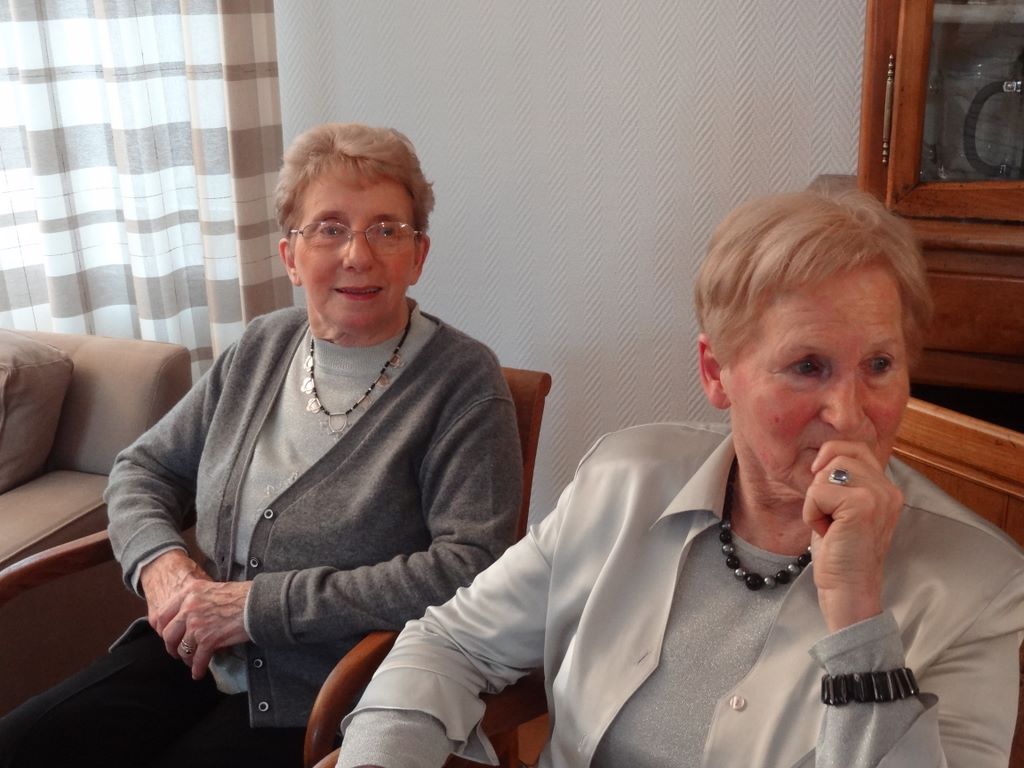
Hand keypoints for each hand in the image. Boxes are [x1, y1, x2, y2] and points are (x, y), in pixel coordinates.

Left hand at [140, 551, 251, 677]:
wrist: (258, 603)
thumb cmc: (243, 596)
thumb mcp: (212, 590)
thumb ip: (197, 601)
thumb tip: (189, 619)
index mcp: (189, 592)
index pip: (163, 615)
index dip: (163, 630)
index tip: (169, 637)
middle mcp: (189, 607)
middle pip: (169, 634)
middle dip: (172, 648)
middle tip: (178, 653)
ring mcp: (197, 624)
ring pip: (183, 649)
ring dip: (187, 659)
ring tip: (192, 663)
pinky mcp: (208, 639)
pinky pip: (198, 659)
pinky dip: (198, 668)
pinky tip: (199, 673)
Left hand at [802, 440, 903, 632]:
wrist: (849, 592)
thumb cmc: (840, 555)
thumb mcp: (843, 510)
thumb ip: (843, 482)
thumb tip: (823, 457)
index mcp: (886, 488)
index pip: (854, 446)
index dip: (829, 460)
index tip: (821, 489)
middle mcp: (888, 489)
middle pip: (838, 454)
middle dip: (820, 485)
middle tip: (829, 516)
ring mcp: (878, 496)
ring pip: (825, 472)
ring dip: (815, 501)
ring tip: (830, 526)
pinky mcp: (862, 506)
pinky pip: (817, 491)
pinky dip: (812, 513)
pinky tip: (827, 533)